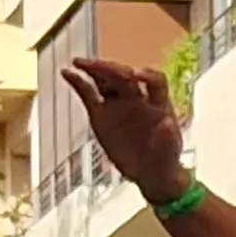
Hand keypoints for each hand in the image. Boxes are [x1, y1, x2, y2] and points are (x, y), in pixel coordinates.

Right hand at [62, 58, 190, 199]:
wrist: (149, 173)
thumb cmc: (164, 161)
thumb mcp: (169, 154)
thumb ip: (168, 139)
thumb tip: (167, 123)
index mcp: (158, 104)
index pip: (155, 80)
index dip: (146, 74)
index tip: (135, 75)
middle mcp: (138, 98)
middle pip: (125, 75)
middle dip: (111, 69)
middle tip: (96, 66)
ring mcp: (118, 104)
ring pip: (106, 79)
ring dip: (94, 69)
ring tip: (78, 63)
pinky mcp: (101, 113)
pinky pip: (88, 94)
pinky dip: (78, 82)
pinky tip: (66, 73)